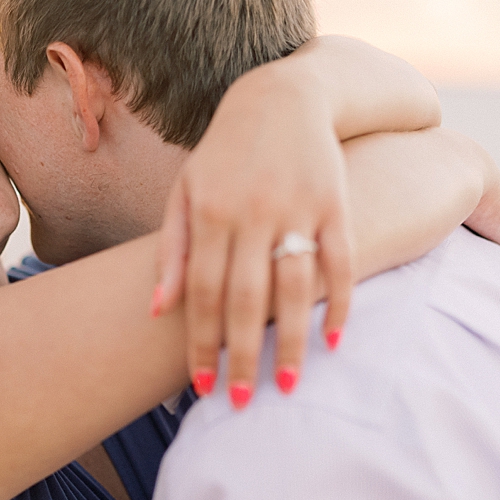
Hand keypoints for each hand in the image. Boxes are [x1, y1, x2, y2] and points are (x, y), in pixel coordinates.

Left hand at [152, 50, 352, 404]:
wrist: (284, 97)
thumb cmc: (225, 154)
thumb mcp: (187, 192)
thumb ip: (173, 251)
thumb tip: (158, 310)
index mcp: (210, 213)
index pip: (203, 292)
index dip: (201, 342)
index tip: (200, 386)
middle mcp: (252, 212)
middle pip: (245, 297)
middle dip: (242, 355)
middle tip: (241, 403)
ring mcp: (297, 207)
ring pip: (294, 287)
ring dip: (292, 342)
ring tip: (288, 387)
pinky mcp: (336, 203)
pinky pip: (341, 262)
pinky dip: (341, 302)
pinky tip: (335, 341)